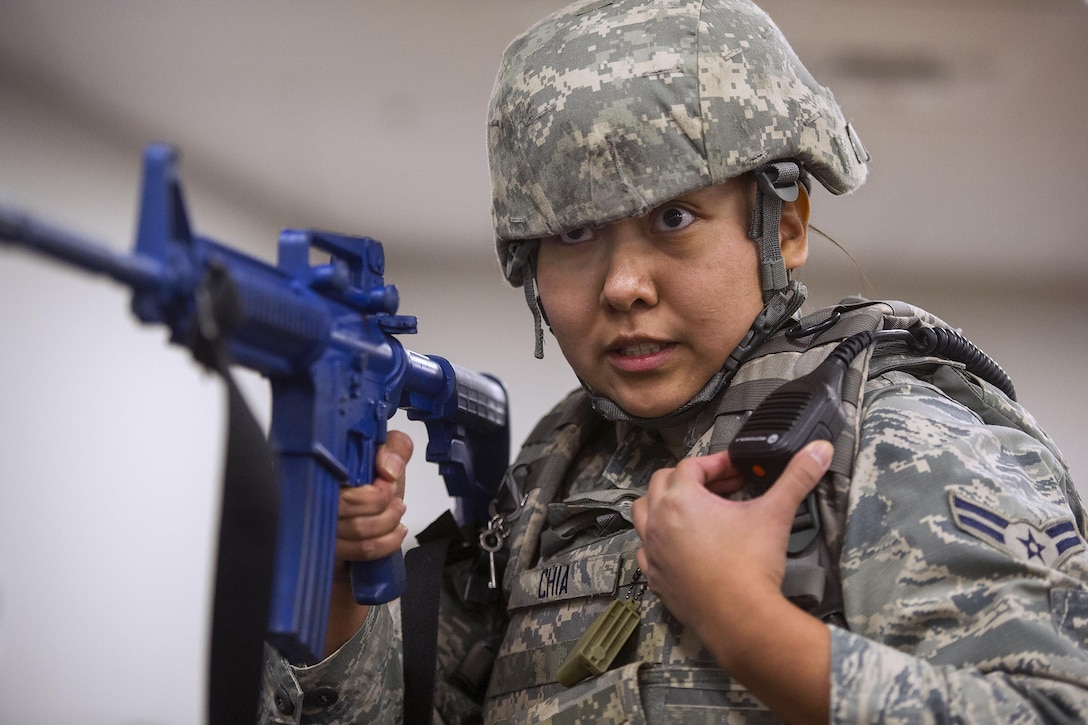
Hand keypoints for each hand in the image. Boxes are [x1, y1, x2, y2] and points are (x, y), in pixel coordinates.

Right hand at [325, 430, 413, 656]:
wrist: (339, 574)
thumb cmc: (359, 518)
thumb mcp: (381, 478)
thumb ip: (391, 454)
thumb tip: (390, 456)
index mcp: (318, 469)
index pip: (337, 455)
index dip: (373, 463)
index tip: (389, 469)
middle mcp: (307, 497)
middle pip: (351, 493)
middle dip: (383, 499)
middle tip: (393, 499)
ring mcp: (312, 527)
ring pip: (357, 521)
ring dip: (386, 522)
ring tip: (395, 518)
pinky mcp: (322, 554)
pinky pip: (359, 549)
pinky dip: (384, 543)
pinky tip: (395, 535)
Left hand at [631, 440, 831, 646]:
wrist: (740, 619)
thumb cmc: (751, 566)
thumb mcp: (775, 513)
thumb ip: (797, 477)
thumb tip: (819, 450)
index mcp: (681, 499)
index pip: (692, 465)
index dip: (716, 463)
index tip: (737, 470)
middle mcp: (658, 521)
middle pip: (663, 483)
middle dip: (691, 480)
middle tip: (722, 487)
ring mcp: (652, 550)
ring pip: (644, 513)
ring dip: (665, 504)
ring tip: (694, 509)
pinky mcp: (655, 577)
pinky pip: (646, 550)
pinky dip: (659, 541)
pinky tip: (681, 545)